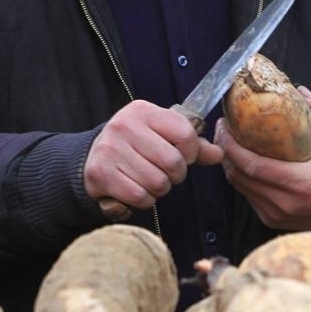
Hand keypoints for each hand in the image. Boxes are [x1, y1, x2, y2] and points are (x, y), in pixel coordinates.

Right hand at [84, 100, 223, 212]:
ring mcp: (110, 149)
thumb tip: (218, 154)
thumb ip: (191, 144)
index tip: (182, 157)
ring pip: (158, 183)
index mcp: (143, 111)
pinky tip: (136, 190)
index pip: (185, 134)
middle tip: (164, 173)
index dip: (191, 153)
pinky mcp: (101, 174)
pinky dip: (144, 200)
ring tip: (148, 180)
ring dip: (159, 189)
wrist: (92, 158)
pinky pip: (140, 197)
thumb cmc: (134, 145)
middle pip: (173, 163)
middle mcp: (124, 126)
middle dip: (175, 175)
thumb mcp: (161, 135)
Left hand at [217, 87, 310, 229]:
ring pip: (240, 189)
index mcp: (299, 184)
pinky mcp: (272, 221)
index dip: (231, 147)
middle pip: (239, 178)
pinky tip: (241, 162)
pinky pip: (248, 198)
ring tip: (228, 142)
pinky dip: (241, 179)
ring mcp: (276, 216)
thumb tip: (300, 90)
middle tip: (222, 129)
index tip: (225, 126)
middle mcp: (284, 204)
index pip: (252, 166)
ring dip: (230, 165)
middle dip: (225, 152)